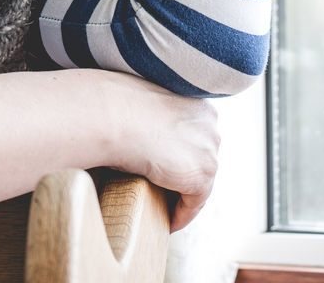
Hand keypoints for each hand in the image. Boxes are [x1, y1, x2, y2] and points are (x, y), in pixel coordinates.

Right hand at [99, 72, 220, 231]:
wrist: (113, 114)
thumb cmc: (118, 106)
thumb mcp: (146, 104)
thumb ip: (159, 117)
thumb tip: (146, 130)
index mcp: (198, 101)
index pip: (195, 138)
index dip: (181, 156)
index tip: (166, 170)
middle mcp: (211, 124)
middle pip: (201, 160)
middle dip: (184, 177)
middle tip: (164, 192)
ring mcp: (209, 149)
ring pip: (199, 183)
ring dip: (182, 197)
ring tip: (164, 208)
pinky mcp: (201, 175)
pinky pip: (193, 205)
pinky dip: (179, 216)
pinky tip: (165, 222)